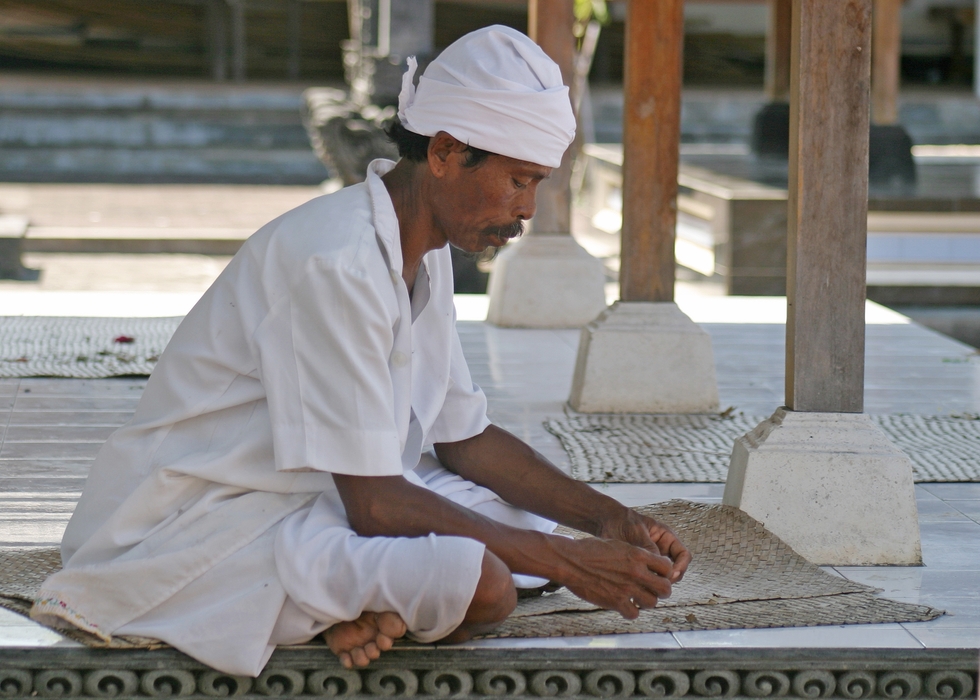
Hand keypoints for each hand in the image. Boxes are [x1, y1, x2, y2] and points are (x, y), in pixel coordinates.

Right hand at [551, 536, 673, 619]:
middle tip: (654, 590)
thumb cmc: (590, 550)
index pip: (667, 567)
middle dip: (662, 590)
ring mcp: (626, 588)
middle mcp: (636, 572)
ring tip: (638, 598)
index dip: (665, 572)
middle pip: (665, 588)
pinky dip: (631, 611)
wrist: (571, 560)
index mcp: (638, 555)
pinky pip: (634, 613)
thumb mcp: (618, 545)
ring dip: (646, 601)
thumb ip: (635, 555)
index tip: (658, 575)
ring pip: (652, 603)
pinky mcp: (615, 602)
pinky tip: (625, 605)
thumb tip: (647, 565)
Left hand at [597, 510, 691, 583]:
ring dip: (657, 585)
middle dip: (669, 580)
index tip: (670, 575)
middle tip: (657, 587)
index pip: (683, 555)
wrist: (603, 522)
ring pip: (663, 578)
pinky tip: (637, 589)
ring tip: (645, 589)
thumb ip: (648, 547)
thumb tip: (659, 569)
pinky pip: (649, 580)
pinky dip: (646, 585)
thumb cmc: (621, 521)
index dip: (681, 567)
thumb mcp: (635, 532)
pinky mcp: (641, 569)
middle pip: (676, 570)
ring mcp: (652, 560)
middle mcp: (662, 550)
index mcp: (666, 537)